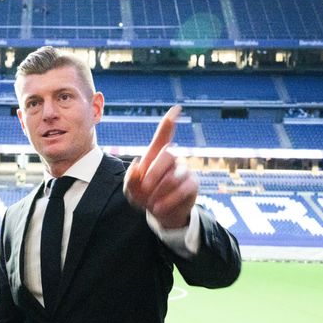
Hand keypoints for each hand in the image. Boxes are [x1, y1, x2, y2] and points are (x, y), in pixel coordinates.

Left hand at [124, 105, 197, 229]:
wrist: (159, 213)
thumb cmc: (144, 196)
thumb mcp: (131, 190)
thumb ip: (130, 179)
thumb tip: (137, 165)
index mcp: (155, 156)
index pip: (163, 137)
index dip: (168, 124)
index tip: (176, 109)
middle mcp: (172, 159)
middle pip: (167, 155)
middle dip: (153, 174)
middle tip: (145, 188)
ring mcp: (183, 170)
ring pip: (174, 176)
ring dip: (159, 192)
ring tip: (152, 203)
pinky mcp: (192, 184)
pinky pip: (183, 189)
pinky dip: (169, 200)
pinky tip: (159, 208)